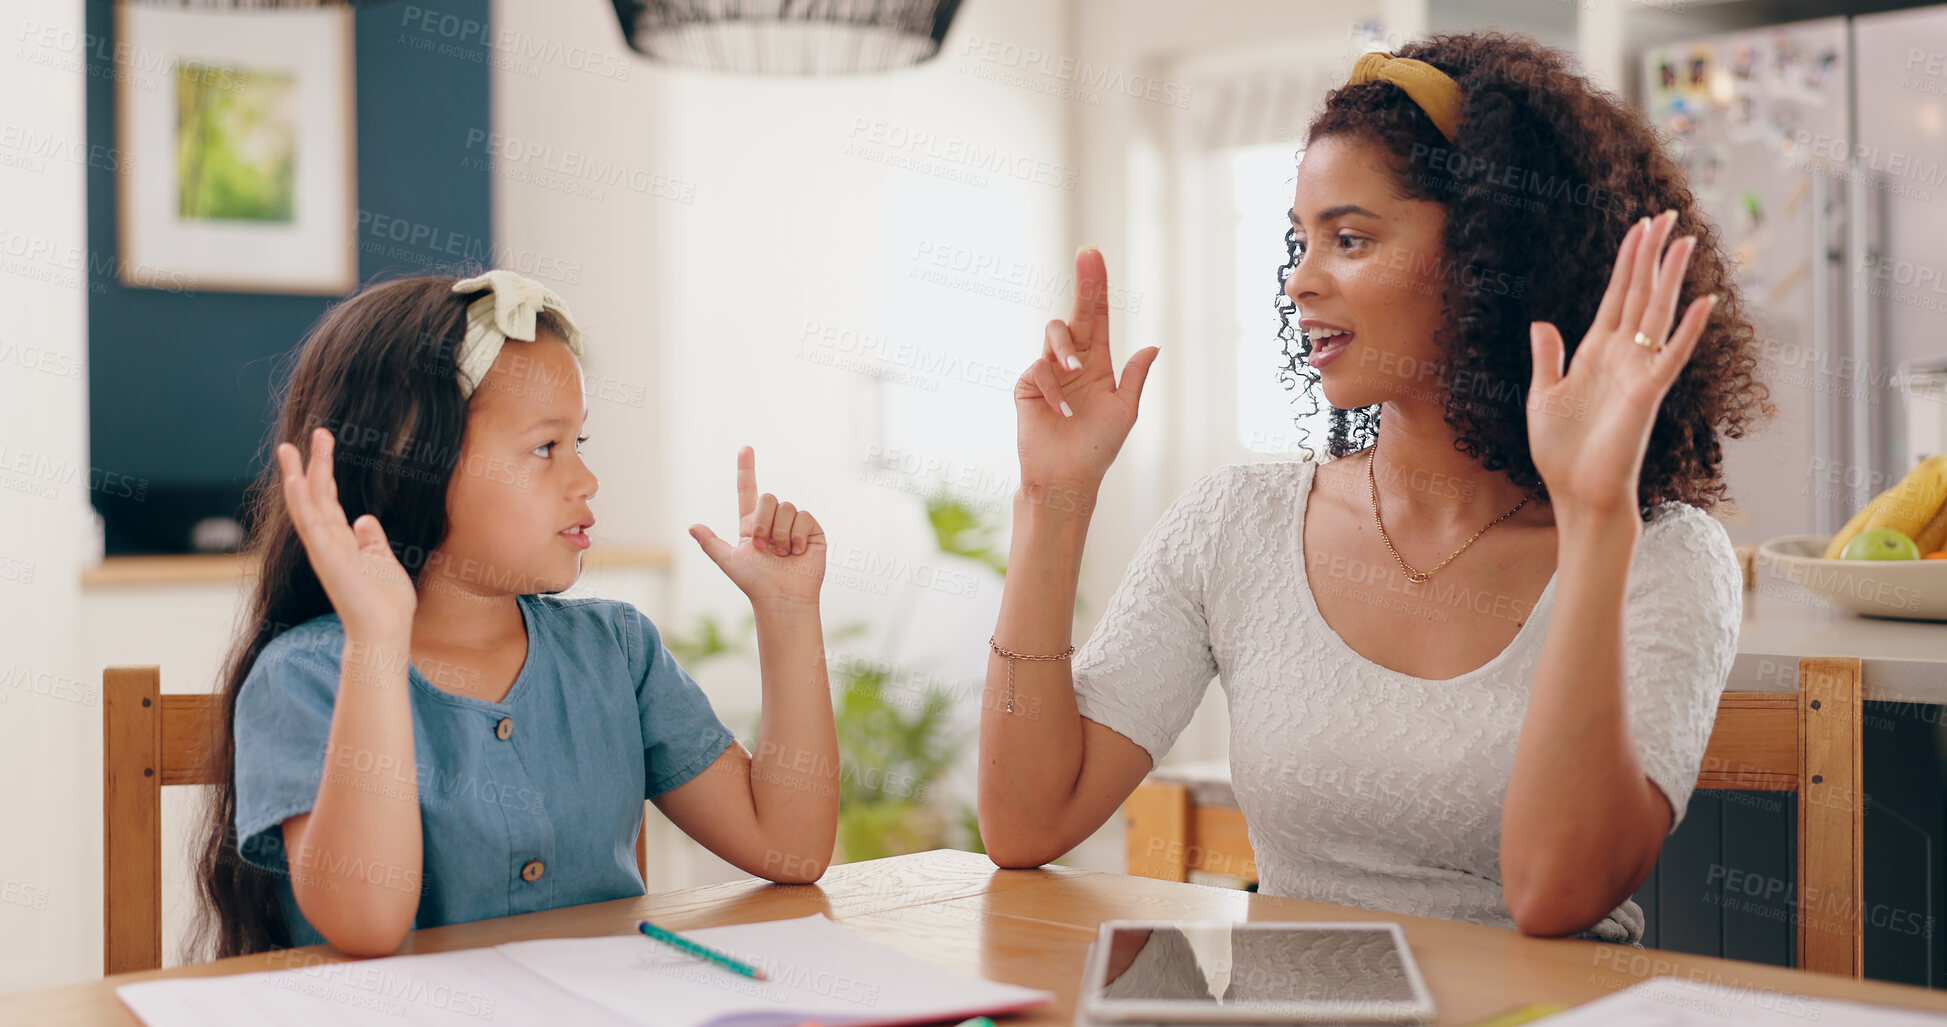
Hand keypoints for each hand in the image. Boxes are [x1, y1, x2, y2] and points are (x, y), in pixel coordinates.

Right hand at [276, 427, 417, 638]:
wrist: (386, 633)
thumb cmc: (385, 603)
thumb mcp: (383, 561)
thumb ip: (371, 540)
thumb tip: (364, 519)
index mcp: (340, 541)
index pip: (327, 499)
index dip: (324, 470)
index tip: (324, 440)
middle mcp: (327, 543)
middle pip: (315, 496)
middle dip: (311, 464)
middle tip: (313, 432)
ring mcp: (324, 551)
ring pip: (306, 507)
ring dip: (297, 476)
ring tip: (289, 448)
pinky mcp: (328, 560)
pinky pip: (312, 527)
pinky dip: (302, 504)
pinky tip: (295, 481)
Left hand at [688, 446, 823, 608]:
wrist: (781, 597)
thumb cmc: (755, 583)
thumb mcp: (729, 561)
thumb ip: (711, 543)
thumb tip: (692, 527)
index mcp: (752, 524)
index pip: (748, 490)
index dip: (747, 469)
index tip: (746, 448)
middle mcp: (773, 520)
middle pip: (768, 498)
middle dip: (763, 524)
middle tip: (765, 548)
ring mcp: (794, 524)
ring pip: (786, 507)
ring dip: (780, 534)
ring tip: (782, 554)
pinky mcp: (812, 530)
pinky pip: (804, 517)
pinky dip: (797, 536)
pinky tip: (797, 552)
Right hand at [1015, 246, 1159, 492]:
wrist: (1067, 477)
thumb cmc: (1097, 447)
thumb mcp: (1124, 410)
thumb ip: (1134, 378)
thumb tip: (1152, 347)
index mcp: (1097, 363)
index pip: (1096, 318)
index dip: (1096, 287)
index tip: (1094, 255)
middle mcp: (1071, 362)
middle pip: (1076, 313)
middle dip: (1084, 284)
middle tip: (1087, 254)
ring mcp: (1048, 372)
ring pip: (1054, 335)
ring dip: (1066, 347)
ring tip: (1075, 370)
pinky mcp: (1028, 387)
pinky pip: (1039, 371)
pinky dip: (1053, 388)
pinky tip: (1064, 412)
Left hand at [1526, 210, 1717, 517]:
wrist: (1577, 494)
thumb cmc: (1561, 453)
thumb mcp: (1542, 397)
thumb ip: (1548, 358)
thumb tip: (1543, 322)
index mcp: (1594, 354)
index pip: (1616, 297)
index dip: (1627, 262)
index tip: (1639, 227)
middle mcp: (1621, 356)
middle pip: (1639, 295)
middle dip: (1650, 255)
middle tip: (1665, 216)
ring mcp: (1637, 372)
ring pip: (1657, 314)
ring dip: (1670, 278)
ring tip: (1683, 240)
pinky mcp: (1647, 394)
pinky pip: (1671, 356)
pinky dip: (1688, 330)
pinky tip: (1703, 301)